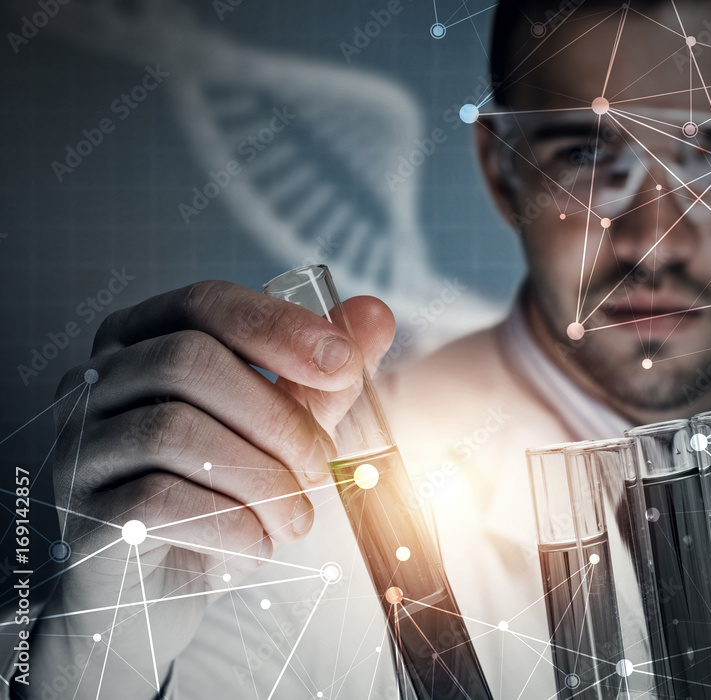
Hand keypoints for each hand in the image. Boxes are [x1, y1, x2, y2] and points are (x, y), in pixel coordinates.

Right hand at [34, 280, 393, 698]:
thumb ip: (321, 376)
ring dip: (262, 478)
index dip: (279, 327)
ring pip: (175, 430)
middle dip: (278, 416)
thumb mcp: (280, 431)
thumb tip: (375, 313)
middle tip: (321, 465)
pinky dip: (232, 524)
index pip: (205, 303)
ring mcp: (77, 446)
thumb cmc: (221, 495)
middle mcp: (94, 383)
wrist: (161, 591)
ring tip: (296, 516)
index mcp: (143, 342)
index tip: (344, 364)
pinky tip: (257, 542)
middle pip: (188, 360)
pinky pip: (160, 501)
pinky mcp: (82, 514)